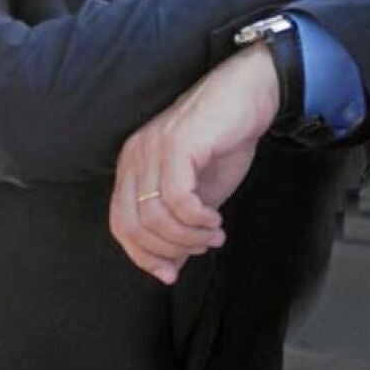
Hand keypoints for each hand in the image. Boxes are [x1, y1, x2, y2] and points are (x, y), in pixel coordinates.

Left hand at [109, 43, 278, 284]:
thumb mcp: (199, 193)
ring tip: (213, 235)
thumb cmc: (224, 141)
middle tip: (202, 249)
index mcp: (132, 167)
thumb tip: (169, 267)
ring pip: (155, 217)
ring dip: (188, 237)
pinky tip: (215, 220)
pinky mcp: (176, 145)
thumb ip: (179, 226)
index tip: (171, 274)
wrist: (249, 96)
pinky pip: (178, 199)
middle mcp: (134, 157)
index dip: (142, 256)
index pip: (120, 224)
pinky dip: (197, 219)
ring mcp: (152, 149)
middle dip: (169, 250)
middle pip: (133, 226)